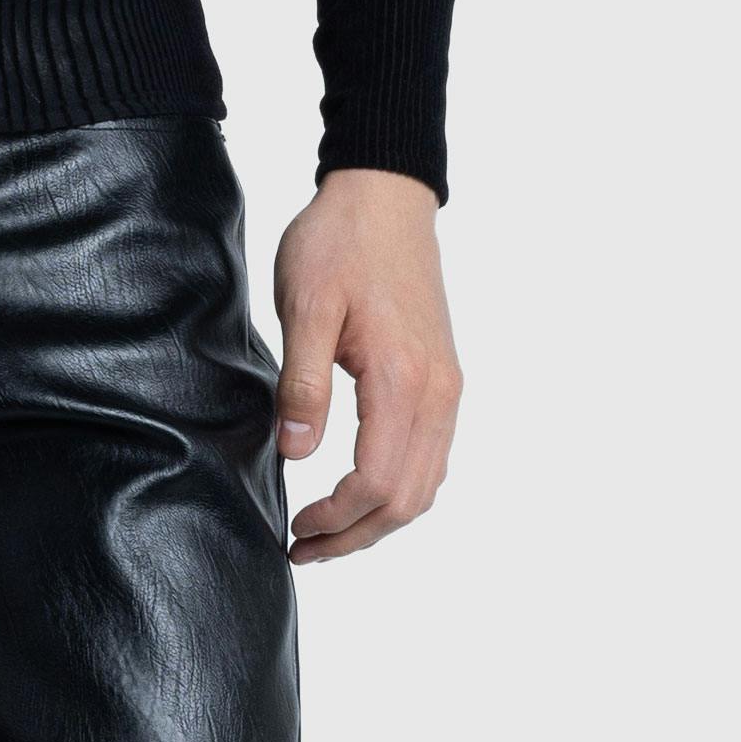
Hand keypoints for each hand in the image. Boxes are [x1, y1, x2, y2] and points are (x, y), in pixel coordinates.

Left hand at [271, 167, 461, 563]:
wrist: (385, 195)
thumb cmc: (340, 242)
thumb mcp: (306, 304)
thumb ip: (302, 382)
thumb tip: (294, 453)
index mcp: (404, 380)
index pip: (378, 484)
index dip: (335, 520)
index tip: (293, 528)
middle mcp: (438, 393)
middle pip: (408, 500)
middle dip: (356, 536)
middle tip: (302, 547)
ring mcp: (447, 388)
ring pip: (425, 485)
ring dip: (378, 518)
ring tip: (325, 530)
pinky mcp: (444, 378)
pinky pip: (431, 456)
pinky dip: (399, 488)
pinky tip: (360, 488)